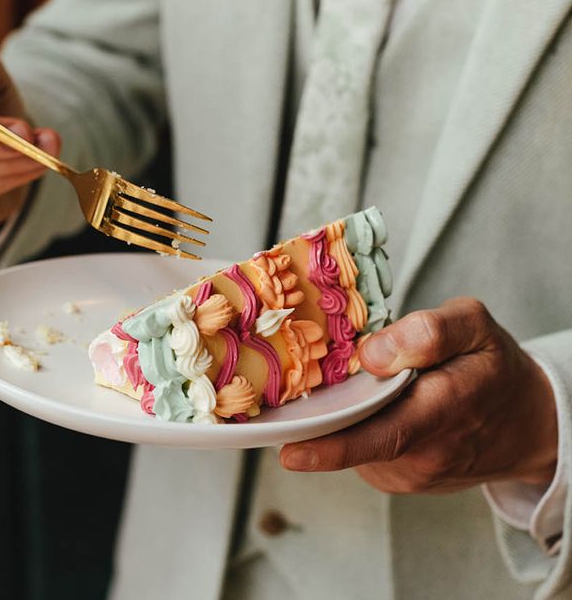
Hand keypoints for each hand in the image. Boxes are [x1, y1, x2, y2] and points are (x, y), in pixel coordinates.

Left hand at [280, 297, 557, 492]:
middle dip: (317, 441)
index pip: (386, 432)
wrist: (526, 423)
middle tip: (280, 436)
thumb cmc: (491, 366)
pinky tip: (356, 408)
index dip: (336, 445)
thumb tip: (371, 354)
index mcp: (447, 405)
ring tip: (331, 394)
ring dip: (337, 425)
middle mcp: (429, 449)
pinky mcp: (405, 479)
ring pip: (358, 448)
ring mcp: (416, 471)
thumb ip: (428, 333)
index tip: (291, 452)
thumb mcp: (473, 327)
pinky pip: (366, 454)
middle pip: (359, 446)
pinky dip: (351, 430)